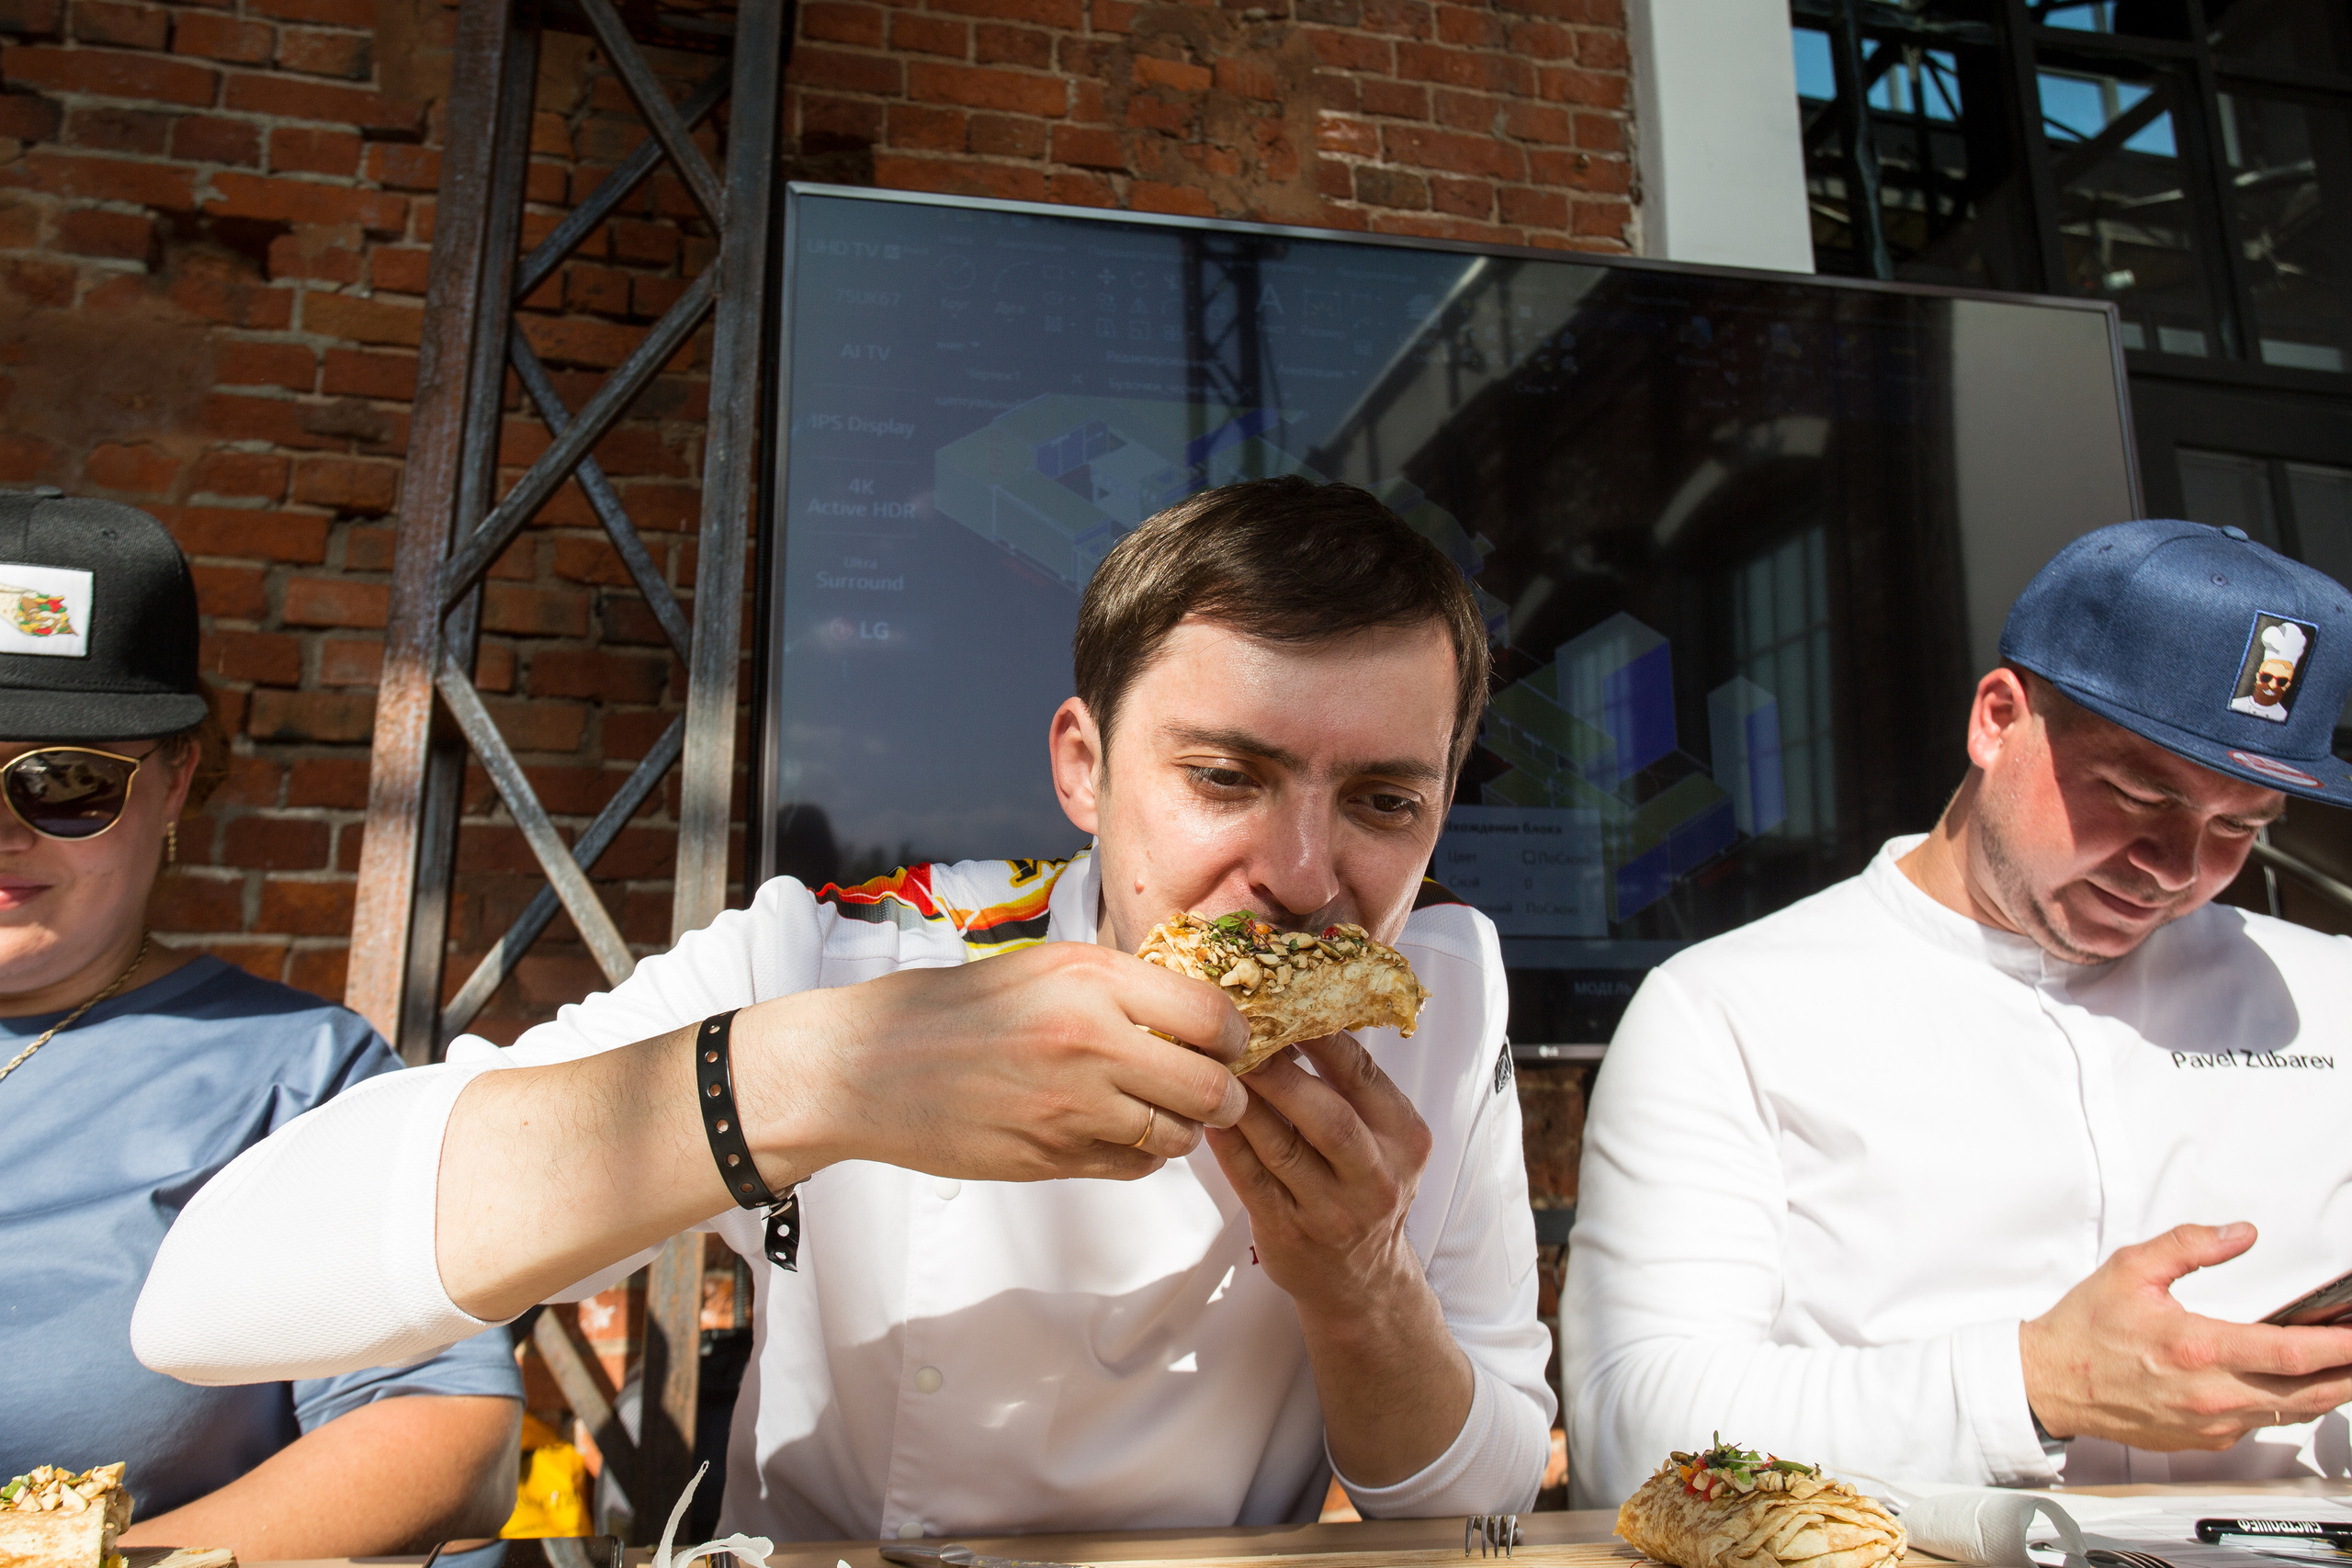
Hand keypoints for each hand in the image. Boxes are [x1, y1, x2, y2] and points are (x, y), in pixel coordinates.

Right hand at [733, 940, 1251, 1185]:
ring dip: (1183, 1129)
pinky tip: (1115, 1132)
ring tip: (1160, 1110)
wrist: (865, 1066)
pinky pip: (1133, 1167)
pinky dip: (1140, 1155)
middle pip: (1213, 1087)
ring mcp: (1072, 1107)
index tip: (1232, 1040)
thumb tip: (1193, 1003)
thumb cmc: (950, 1009)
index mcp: (1092, 980)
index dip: (1237, 1034)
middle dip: (1228, 1094)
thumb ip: (1116, 983)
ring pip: (1179, 1137)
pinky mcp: (1051, 1157)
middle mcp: (1091, 1041)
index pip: (1212, 1015)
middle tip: (1217, 1088)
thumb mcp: (1040, 967)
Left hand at [1206, 1032, 1434, 1317]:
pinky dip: (1226, 1142)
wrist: (1361, 1281)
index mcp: (1405, 1140)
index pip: (1363, 1075)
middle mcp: (1376, 1178)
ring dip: (1245, 1101)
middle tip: (1239, 1036)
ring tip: (1214, 1065)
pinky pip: (1250, 1179)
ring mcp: (1333, 1212)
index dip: (1321, 1037)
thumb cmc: (1362, 1189)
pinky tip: (1207, 1114)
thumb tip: (1294, 1014)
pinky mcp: (1289, 1233)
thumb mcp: (1383, 1141)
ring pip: (1283, 1147)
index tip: (1283, 1003)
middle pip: (1327, 1116)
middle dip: (1280, 1072)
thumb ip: (1352, 1089)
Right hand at [2021, 1222, 2351, 1448]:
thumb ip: (2189, 1245)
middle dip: (2349, 1374)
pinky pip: (2260, 1424)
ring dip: (2326, 1390)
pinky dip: (2286, 1403)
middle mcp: (2210, 1395)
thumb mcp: (2131, 1269)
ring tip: (2343, 1367)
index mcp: (2196, 1349)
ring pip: (2291, 1412)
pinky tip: (2292, 1384)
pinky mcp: (2205, 1440)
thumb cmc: (2085, 1330)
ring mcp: (2211, 1424)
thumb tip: (2239, 1234)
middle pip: (2309, 1393)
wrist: (2051, 1383)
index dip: (2338, 1345)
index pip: (2290, 1352)